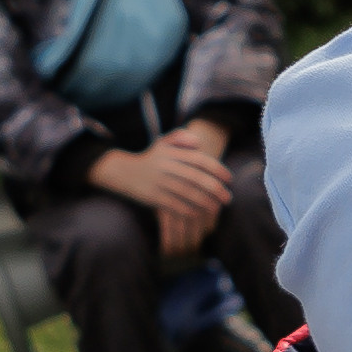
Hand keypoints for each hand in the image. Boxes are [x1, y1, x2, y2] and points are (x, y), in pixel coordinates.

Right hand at [89, 125, 231, 255]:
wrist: (122, 171)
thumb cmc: (150, 158)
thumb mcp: (163, 142)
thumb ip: (181, 137)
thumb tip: (199, 143)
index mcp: (172, 153)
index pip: (200, 160)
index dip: (217, 170)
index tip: (229, 180)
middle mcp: (167, 167)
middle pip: (197, 179)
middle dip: (216, 189)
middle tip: (228, 198)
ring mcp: (159, 183)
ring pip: (188, 194)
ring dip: (206, 203)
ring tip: (217, 208)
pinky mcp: (153, 197)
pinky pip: (175, 205)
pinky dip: (189, 211)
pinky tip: (199, 214)